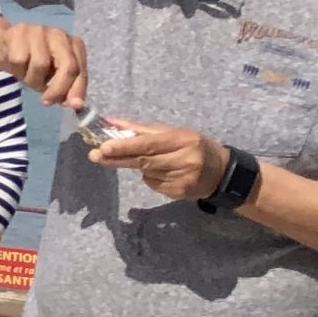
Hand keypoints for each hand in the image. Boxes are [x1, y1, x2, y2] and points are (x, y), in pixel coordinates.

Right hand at [0, 21, 89, 108]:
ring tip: (26, 76)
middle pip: (68, 66)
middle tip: (47, 101)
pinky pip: (20, 59)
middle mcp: (60, 35)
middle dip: (59, 88)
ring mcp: (40, 31)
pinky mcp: (19, 33)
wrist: (2, 44)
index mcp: (74, 45)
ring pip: (41, 64)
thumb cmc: (31, 62)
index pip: (80, 70)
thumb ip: (66, 89)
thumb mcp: (51, 77)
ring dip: (32, 79)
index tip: (73, 106)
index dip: (78, 90)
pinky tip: (15, 66)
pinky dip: (17, 69)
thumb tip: (75, 104)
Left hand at [89, 118, 229, 203]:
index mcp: (183, 139)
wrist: (222, 172)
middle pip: (143, 161)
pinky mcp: (180, 193)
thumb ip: (141, 129)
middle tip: (94, 156)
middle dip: (117, 158)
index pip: (148, 144)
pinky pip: (154, 184)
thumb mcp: (173, 132)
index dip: (125, 146)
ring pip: (146, 173)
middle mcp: (185, 159)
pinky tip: (164, 173)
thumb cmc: (193, 146)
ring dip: (139, 167)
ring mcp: (182, 179)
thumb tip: (110, 123)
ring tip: (154, 161)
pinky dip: (151, 177)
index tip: (103, 147)